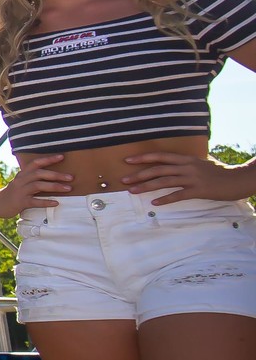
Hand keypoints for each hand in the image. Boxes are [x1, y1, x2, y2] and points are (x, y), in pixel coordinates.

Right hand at [0, 153, 69, 214]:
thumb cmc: (13, 193)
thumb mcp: (21, 182)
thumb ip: (32, 178)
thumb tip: (51, 176)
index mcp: (22, 174)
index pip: (35, 163)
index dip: (48, 159)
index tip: (62, 157)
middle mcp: (21, 180)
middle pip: (39, 174)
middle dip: (56, 175)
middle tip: (70, 177)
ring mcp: (20, 191)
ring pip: (38, 186)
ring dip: (54, 186)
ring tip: (68, 188)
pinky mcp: (20, 202)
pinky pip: (34, 201)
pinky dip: (46, 202)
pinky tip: (56, 202)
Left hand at [121, 149, 253, 206]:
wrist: (237, 179)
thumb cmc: (217, 173)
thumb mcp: (199, 164)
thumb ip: (184, 165)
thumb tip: (169, 166)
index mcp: (186, 159)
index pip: (160, 156)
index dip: (143, 158)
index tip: (127, 160)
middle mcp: (187, 167)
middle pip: (158, 169)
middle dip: (139, 174)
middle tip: (123, 180)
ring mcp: (192, 178)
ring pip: (165, 182)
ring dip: (147, 187)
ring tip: (133, 191)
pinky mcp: (199, 190)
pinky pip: (178, 195)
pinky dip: (165, 199)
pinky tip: (154, 203)